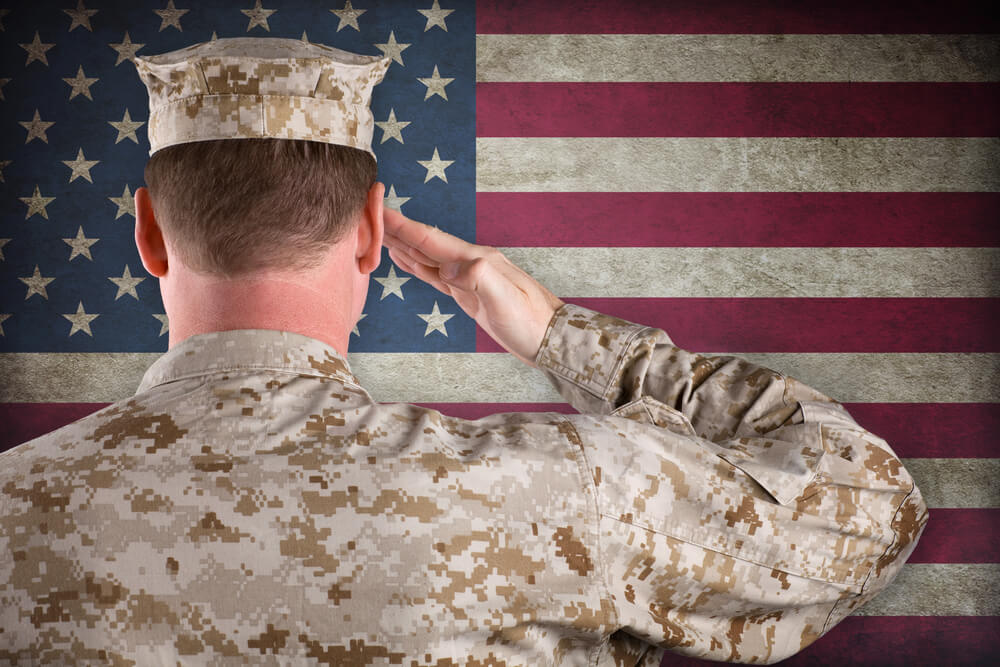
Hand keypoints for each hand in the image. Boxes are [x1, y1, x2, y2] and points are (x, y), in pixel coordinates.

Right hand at [381, 205, 564, 367]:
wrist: (550, 339)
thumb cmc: (531, 319)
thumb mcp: (505, 298)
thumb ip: (477, 277)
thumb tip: (446, 269)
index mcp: (475, 259)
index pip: (430, 238)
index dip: (402, 224)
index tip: (377, 206)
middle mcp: (469, 263)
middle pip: (424, 242)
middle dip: (394, 228)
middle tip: (365, 212)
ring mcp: (467, 278)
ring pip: (425, 256)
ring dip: (400, 243)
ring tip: (375, 231)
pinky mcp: (467, 295)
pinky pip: (434, 275)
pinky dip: (415, 265)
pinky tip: (403, 258)